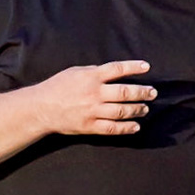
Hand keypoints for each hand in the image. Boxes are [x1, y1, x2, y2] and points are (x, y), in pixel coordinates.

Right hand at [30, 60, 156, 136]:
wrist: (41, 108)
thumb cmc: (58, 87)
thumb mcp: (75, 72)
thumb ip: (95, 71)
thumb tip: (114, 72)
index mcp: (90, 77)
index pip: (117, 69)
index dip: (134, 67)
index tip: (147, 67)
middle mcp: (94, 93)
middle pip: (125, 92)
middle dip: (142, 92)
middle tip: (153, 92)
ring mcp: (93, 111)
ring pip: (122, 111)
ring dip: (138, 110)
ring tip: (146, 108)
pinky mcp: (90, 126)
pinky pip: (113, 128)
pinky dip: (127, 128)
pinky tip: (136, 126)